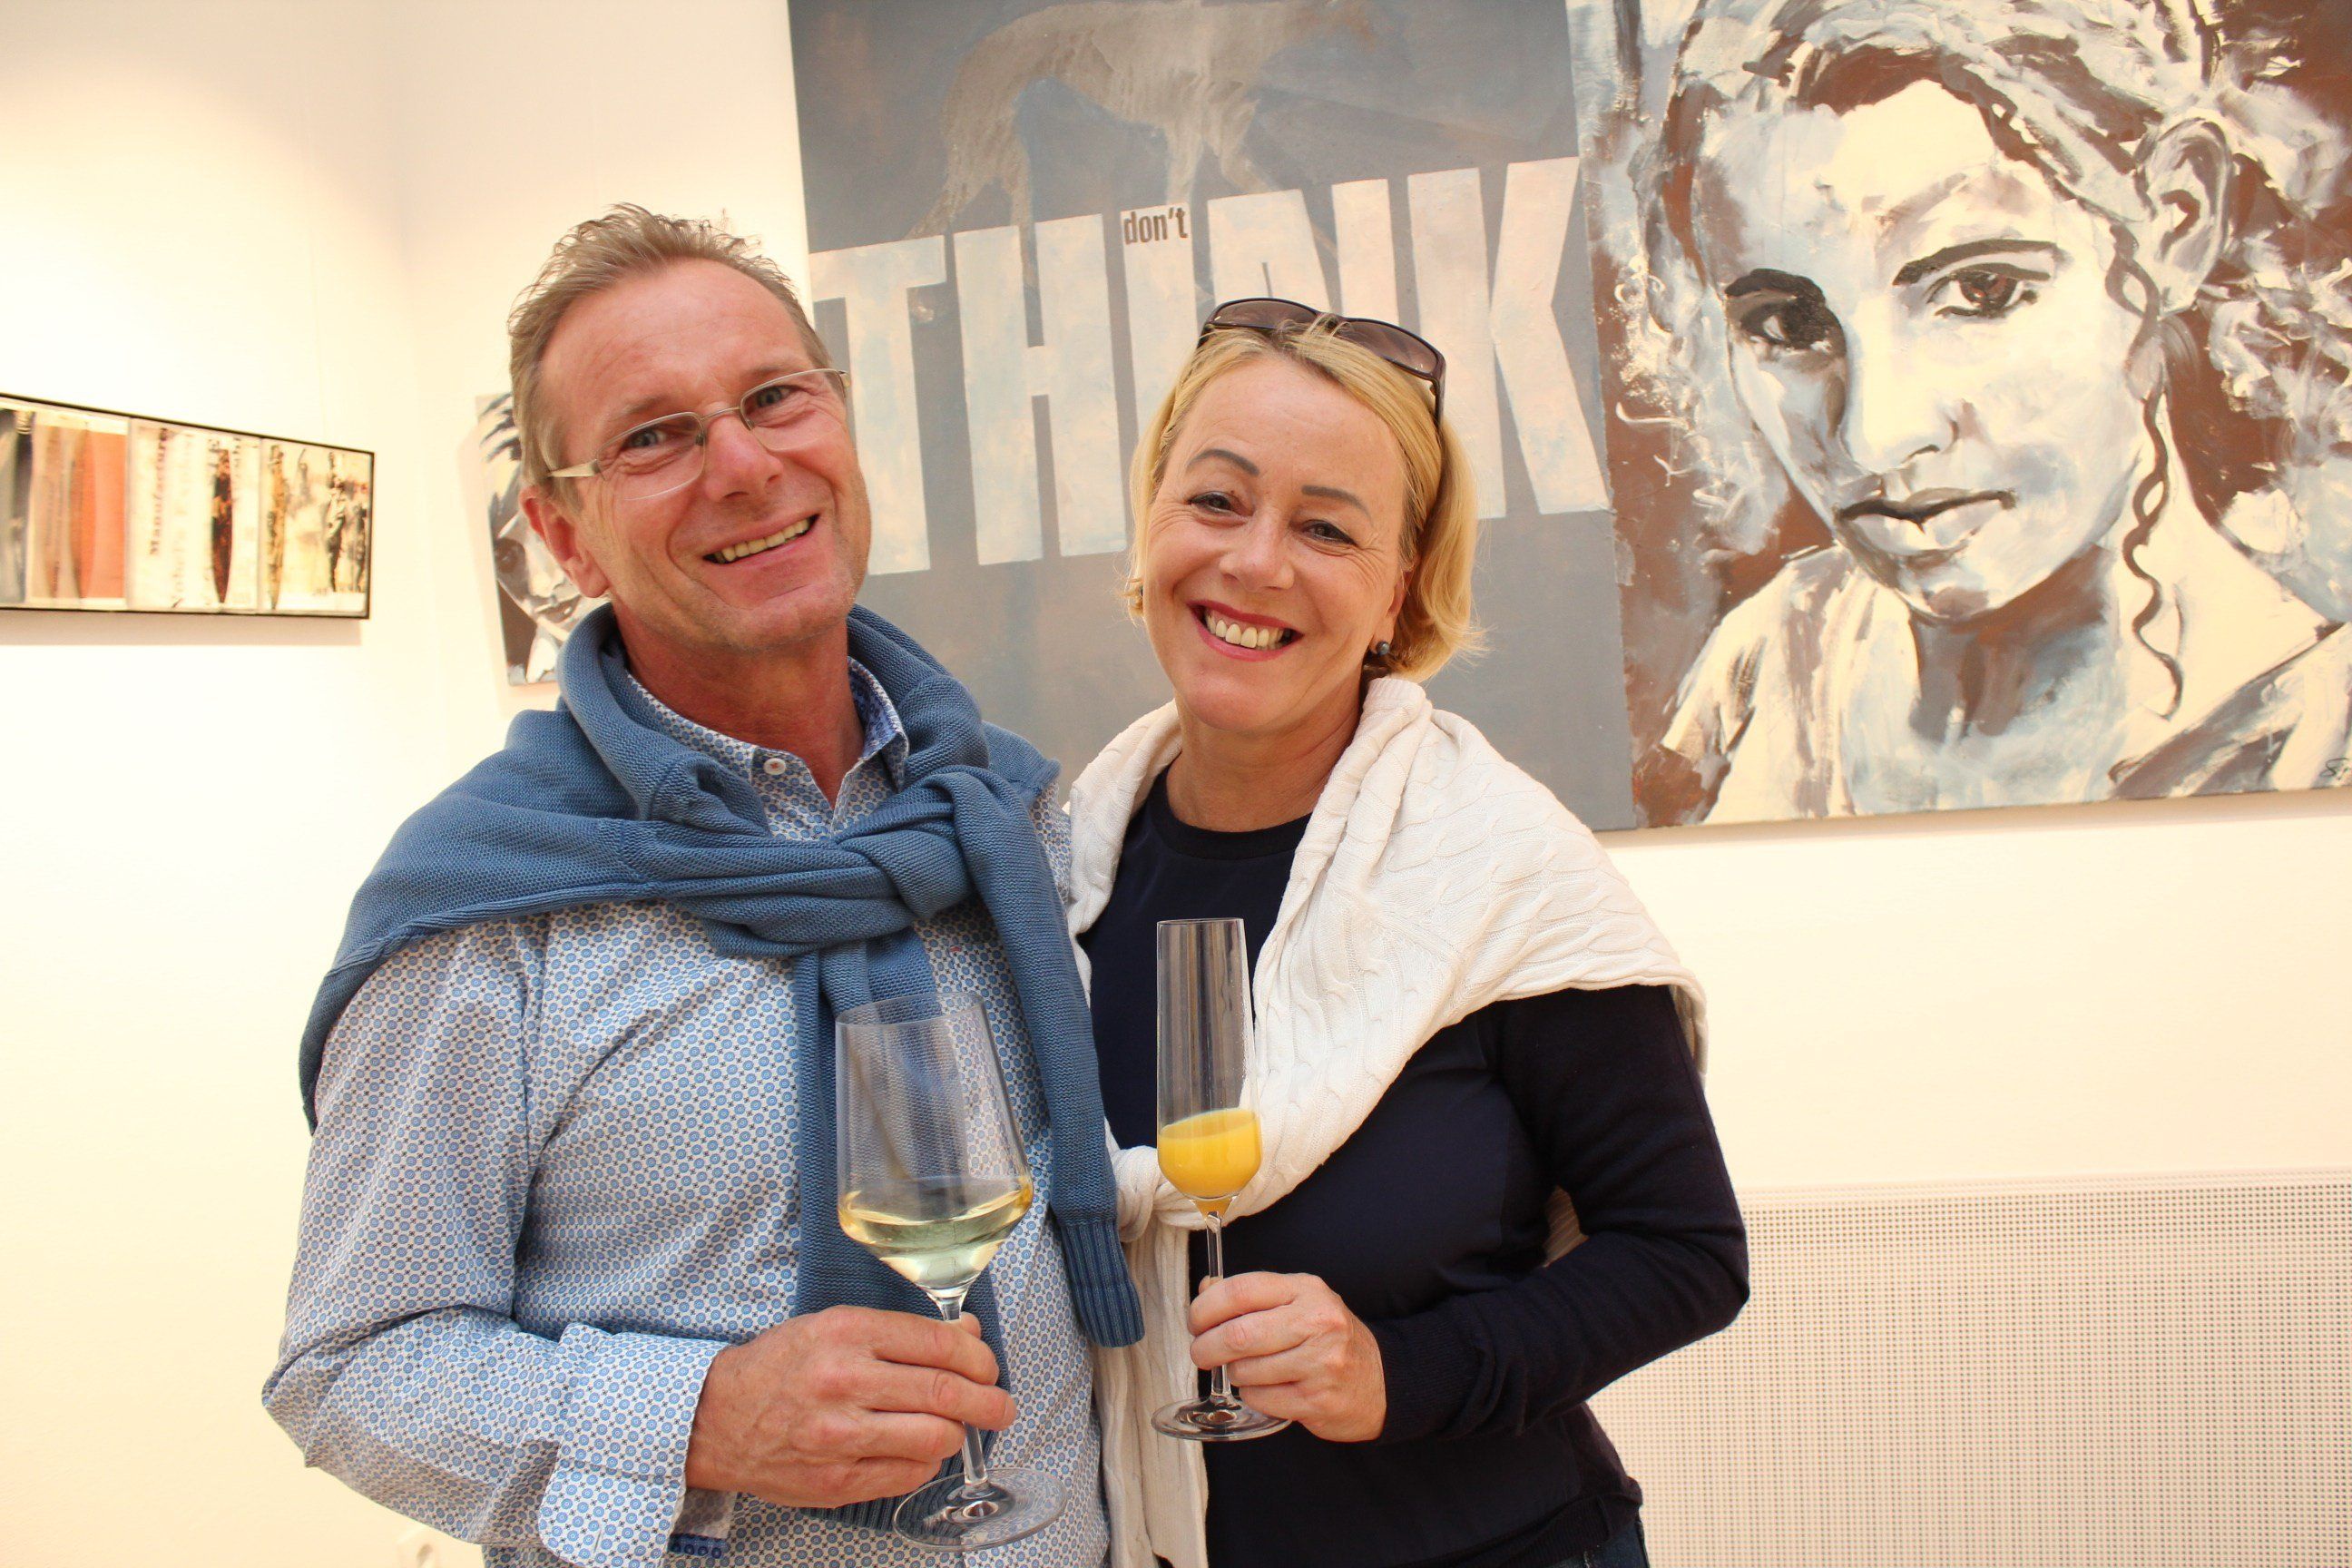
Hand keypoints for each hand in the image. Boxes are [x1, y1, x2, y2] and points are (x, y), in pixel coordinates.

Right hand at [684, 1306, 1011, 1506]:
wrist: (716, 1420)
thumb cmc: (779, 1368)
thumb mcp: (834, 1327)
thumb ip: (901, 1333)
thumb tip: (966, 1338)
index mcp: (847, 1334)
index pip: (937, 1343)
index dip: (977, 1357)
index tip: (987, 1365)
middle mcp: (845, 1382)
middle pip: (945, 1392)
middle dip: (989, 1400)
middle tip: (1001, 1405)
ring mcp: (841, 1436)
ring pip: (935, 1437)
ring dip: (957, 1432)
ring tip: (955, 1427)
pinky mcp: (838, 1481)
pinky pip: (909, 1475)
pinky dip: (926, 1463)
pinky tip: (918, 1450)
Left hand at [1190, 1272, 1385, 1441]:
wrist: (1382, 1381)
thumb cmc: (1330, 1339)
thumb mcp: (1299, 1303)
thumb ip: (1253, 1296)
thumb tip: (1205, 1290)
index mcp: (1306, 1290)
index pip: (1241, 1290)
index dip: (1205, 1307)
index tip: (1195, 1321)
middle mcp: (1317, 1322)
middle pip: (1238, 1334)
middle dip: (1206, 1347)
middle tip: (1201, 1353)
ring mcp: (1320, 1363)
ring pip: (1246, 1370)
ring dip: (1234, 1374)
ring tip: (1247, 1370)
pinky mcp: (1318, 1400)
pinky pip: (1260, 1399)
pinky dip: (1253, 1396)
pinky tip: (1268, 1389)